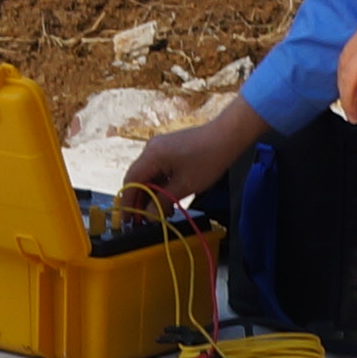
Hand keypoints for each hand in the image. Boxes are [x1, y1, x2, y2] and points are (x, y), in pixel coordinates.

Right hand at [122, 101, 265, 209]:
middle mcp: (151, 149)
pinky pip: (158, 169)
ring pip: (149, 174)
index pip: (131, 181)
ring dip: (152, 193)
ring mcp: (160, 147)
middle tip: (143, 220)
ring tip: (158, 213)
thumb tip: (149, 215)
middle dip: (140, 200)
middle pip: (138, 177)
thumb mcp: (184, 186)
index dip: (128, 202)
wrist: (228, 137)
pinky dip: (160, 184)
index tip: (128, 220)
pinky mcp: (170, 149)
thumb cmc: (208, 160)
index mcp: (151, 155)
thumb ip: (162, 201)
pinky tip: (168, 199)